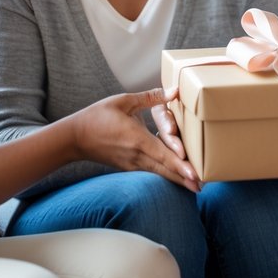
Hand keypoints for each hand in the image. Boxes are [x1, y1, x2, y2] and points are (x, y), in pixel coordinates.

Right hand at [68, 88, 200, 191]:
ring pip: (159, 173)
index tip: (195, 175)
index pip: (163, 155)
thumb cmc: (98, 116)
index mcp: (137, 139)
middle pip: (165, 170)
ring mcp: (132, 164)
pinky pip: (151, 171)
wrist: (74, 138)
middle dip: (185, 178)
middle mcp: (136, 156)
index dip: (181, 166)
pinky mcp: (129, 166)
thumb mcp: (124, 101)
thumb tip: (175, 91)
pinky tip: (176, 177)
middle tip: (203, 186)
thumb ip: (151, 97)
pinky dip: (165, 174)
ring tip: (195, 186)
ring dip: (177, 179)